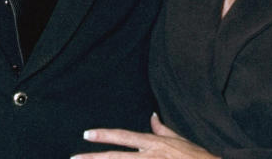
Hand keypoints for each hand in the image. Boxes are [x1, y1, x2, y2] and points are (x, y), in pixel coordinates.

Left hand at [73, 114, 218, 158]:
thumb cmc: (197, 157)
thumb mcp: (179, 139)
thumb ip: (162, 129)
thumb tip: (152, 116)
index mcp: (152, 144)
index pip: (123, 136)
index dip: (104, 135)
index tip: (87, 134)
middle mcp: (149, 157)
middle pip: (116, 158)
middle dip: (94, 158)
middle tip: (74, 158)